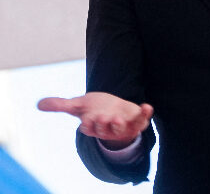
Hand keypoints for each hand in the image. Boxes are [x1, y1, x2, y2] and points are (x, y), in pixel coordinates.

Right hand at [38, 92, 152, 148]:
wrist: (113, 109)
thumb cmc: (94, 108)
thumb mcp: (78, 105)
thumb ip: (60, 105)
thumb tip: (38, 104)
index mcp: (93, 125)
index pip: (89, 128)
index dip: (88, 126)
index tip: (86, 121)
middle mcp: (108, 128)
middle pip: (105, 130)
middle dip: (105, 125)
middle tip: (105, 118)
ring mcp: (123, 126)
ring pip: (122, 129)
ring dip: (122, 124)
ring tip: (119, 117)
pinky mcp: (136, 121)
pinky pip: (143, 120)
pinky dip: (146, 114)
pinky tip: (147, 106)